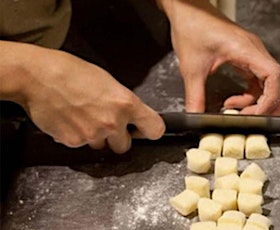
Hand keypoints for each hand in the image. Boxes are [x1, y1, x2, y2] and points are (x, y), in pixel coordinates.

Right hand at [0, 41, 164, 152]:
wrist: (37, 76)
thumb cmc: (70, 72)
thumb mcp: (108, 82)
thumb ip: (123, 102)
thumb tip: (131, 116)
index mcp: (126, 103)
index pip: (155, 129)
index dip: (150, 130)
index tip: (146, 129)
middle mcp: (113, 122)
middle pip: (125, 146)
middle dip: (117, 137)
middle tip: (105, 122)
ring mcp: (93, 135)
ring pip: (102, 146)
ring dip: (96, 137)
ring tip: (83, 116)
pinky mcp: (73, 142)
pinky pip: (81, 145)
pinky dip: (77, 136)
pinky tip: (70, 119)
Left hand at [158, 0, 279, 114]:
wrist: (187, 9)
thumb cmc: (192, 26)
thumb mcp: (191, 68)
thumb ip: (195, 97)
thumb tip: (197, 119)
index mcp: (247, 49)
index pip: (274, 76)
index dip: (270, 100)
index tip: (256, 116)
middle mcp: (254, 51)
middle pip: (278, 82)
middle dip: (270, 105)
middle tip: (254, 121)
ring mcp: (252, 54)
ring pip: (269, 83)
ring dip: (258, 102)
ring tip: (237, 111)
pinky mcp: (245, 57)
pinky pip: (257, 80)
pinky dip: (250, 95)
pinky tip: (233, 101)